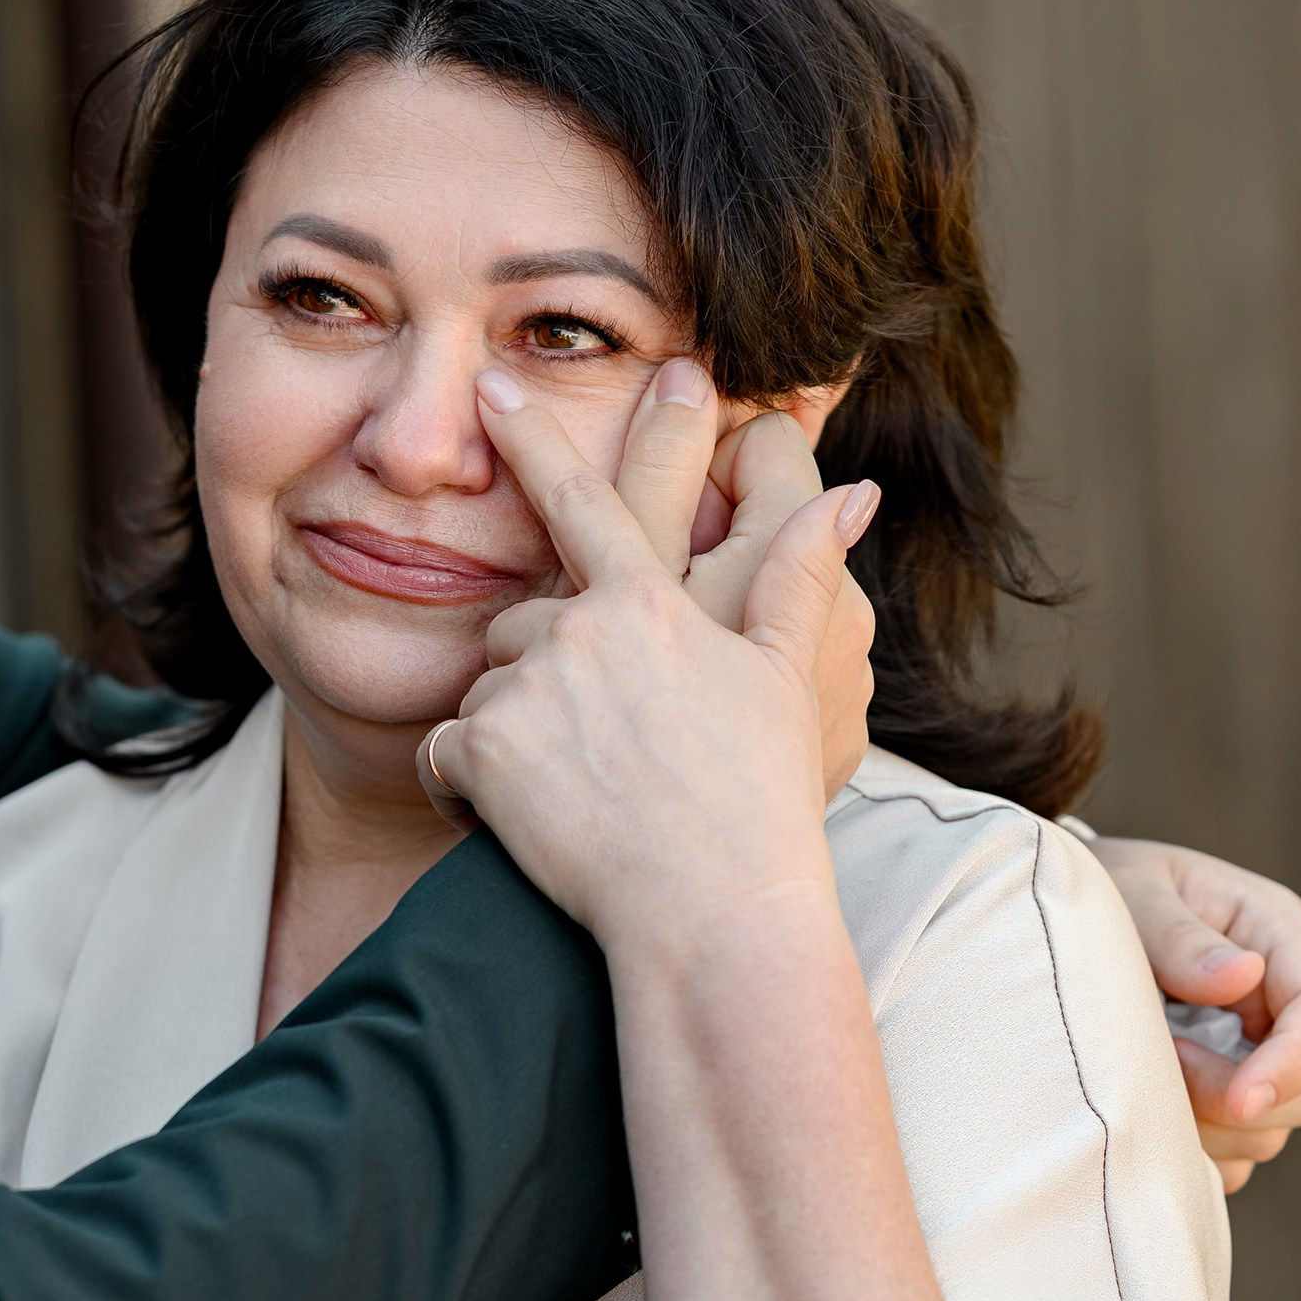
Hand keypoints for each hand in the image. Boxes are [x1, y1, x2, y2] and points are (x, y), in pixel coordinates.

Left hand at [415, 370, 879, 943]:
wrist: (713, 910)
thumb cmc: (759, 803)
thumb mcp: (790, 679)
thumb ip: (801, 575)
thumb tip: (855, 493)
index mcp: (653, 603)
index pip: (583, 501)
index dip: (535, 441)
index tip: (492, 389)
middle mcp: (584, 630)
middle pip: (521, 621)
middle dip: (539, 672)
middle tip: (594, 750)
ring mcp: (531, 687)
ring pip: (485, 688)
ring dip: (509, 733)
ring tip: (573, 797)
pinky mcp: (487, 750)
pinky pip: (444, 753)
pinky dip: (466, 788)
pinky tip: (515, 822)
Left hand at [1086, 834, 1300, 1191]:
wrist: (1070, 917)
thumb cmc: (1106, 889)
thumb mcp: (1134, 893)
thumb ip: (1179, 938)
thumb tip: (1243, 975)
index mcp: (1280, 934)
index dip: (1295, 1065)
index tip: (1241, 1100)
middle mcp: (1284, 1000)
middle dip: (1240, 1103)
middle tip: (1161, 1062)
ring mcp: (1262, 1053)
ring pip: (1271, 1131)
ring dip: (1206, 1126)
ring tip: (1140, 1070)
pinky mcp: (1230, 1096)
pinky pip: (1231, 1154)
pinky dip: (1191, 1150)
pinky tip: (1144, 1109)